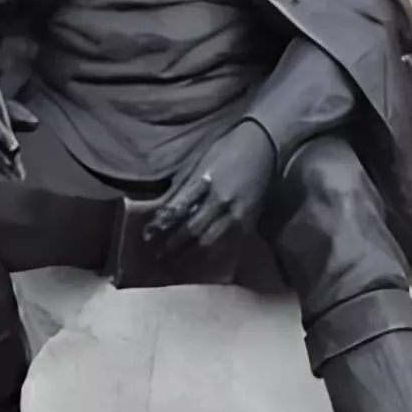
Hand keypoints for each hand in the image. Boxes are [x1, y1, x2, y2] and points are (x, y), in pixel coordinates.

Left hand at [145, 124, 278, 257]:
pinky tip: (200, 263)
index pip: (177, 208)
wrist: (265, 145)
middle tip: (157, 256)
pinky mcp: (250, 221)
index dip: (160, 225)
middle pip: (191, 229)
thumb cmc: (227, 148)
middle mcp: (220, 199)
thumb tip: (164, 209)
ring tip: (174, 265)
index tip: (147, 237)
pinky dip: (212, 255)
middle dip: (172, 245)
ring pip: (209, 241)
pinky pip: (228, 244)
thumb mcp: (199, 160)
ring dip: (190, 256)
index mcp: (205, 179)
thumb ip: (182, 186)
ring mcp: (237, 212)